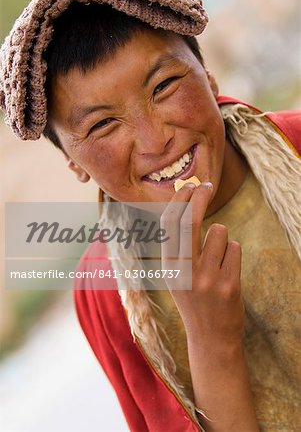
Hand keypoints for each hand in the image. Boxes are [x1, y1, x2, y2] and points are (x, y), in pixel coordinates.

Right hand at [160, 182, 258, 431]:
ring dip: (222, 237)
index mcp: (168, 266)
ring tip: (219, 258)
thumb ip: (178, 244)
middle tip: (207, 185)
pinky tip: (228, 272)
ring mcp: (207, 278)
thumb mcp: (176, 273)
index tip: (188, 186)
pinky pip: (235, 248)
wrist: (210, 338)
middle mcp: (184, 270)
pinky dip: (234, 253)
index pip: (168, 223)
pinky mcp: (229, 284)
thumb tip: (184, 205)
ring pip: (220, 231)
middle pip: (190, 220)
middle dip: (199, 196)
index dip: (178, 199)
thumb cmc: (193, 298)